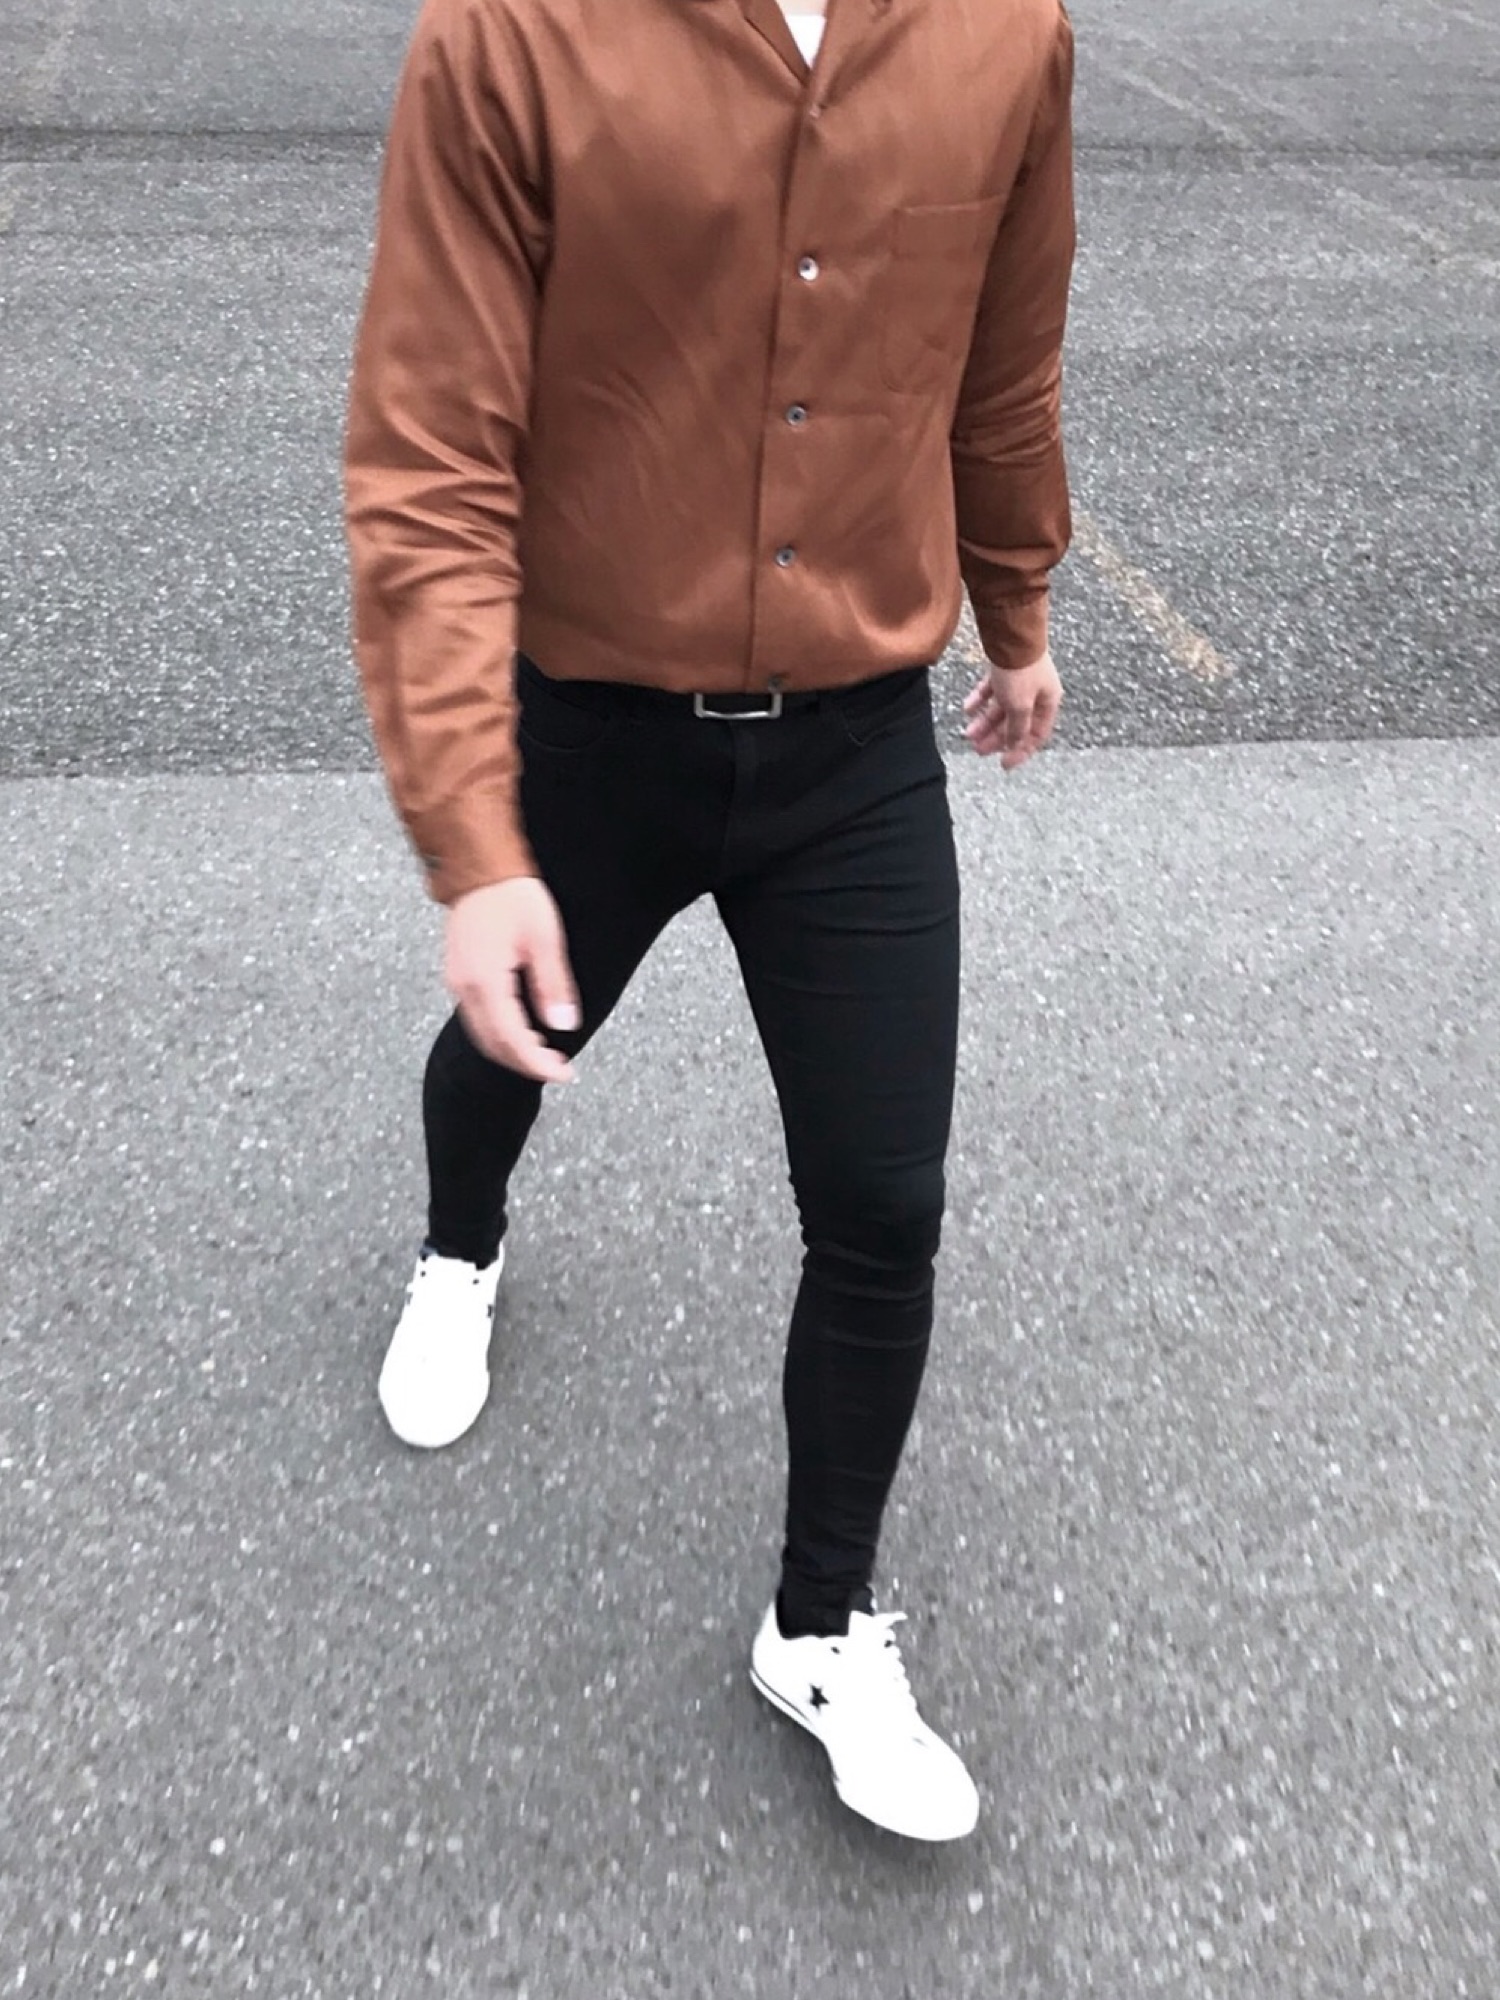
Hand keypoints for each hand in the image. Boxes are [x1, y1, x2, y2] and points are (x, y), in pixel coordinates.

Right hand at [444, 878, 580, 1083]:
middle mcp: (464, 988)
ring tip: (544, 1053)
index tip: (565, 1073)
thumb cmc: (512, 895)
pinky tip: (522, 1030)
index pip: (512, 1040)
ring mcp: (457, 982)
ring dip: (512, 1050)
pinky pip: (476, 1017)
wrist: (479, 867)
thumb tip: (563, 1025)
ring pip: (482, 1034)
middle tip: (559, 1068)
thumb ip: (553, 985)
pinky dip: (500, 1033)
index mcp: (485, 982)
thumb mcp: (545, 939)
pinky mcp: (458, 975)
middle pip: (493, 1045)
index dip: (538, 1063)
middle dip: (525, 1063)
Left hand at [962, 651, 1062, 769]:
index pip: (1036, 735)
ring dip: (985, 722)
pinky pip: (992, 690)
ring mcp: (1020, 681)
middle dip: (996, 738)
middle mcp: (1036, 693)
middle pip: (1015, 723)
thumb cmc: (1022, 670)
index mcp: (1047, 703)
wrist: (1012, 635)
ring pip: (1001, 708)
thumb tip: (1014, 745)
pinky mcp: (1005, 670)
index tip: (1003, 764)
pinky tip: (967, 708)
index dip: (1021, 751)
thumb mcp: (1020, 706)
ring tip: (968, 733)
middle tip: (977, 749)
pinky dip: (980, 700)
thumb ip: (1017, 728)